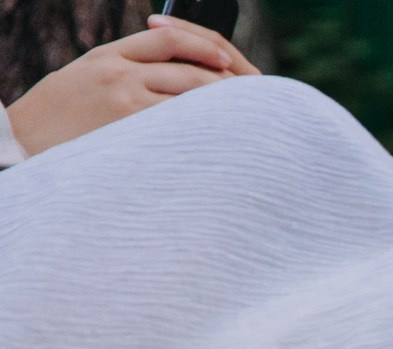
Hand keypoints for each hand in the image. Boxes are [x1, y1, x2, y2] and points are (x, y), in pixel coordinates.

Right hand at [5, 15, 258, 157]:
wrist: (21, 143)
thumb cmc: (55, 121)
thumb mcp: (84, 82)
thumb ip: (123, 74)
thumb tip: (171, 80)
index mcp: (107, 56)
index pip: (167, 40)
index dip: (202, 46)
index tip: (226, 60)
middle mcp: (118, 72)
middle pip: (188, 68)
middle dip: (223, 85)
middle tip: (249, 102)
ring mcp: (124, 98)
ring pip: (190, 95)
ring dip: (222, 109)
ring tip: (244, 122)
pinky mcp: (128, 125)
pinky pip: (179, 123)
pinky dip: (204, 129)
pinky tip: (221, 140)